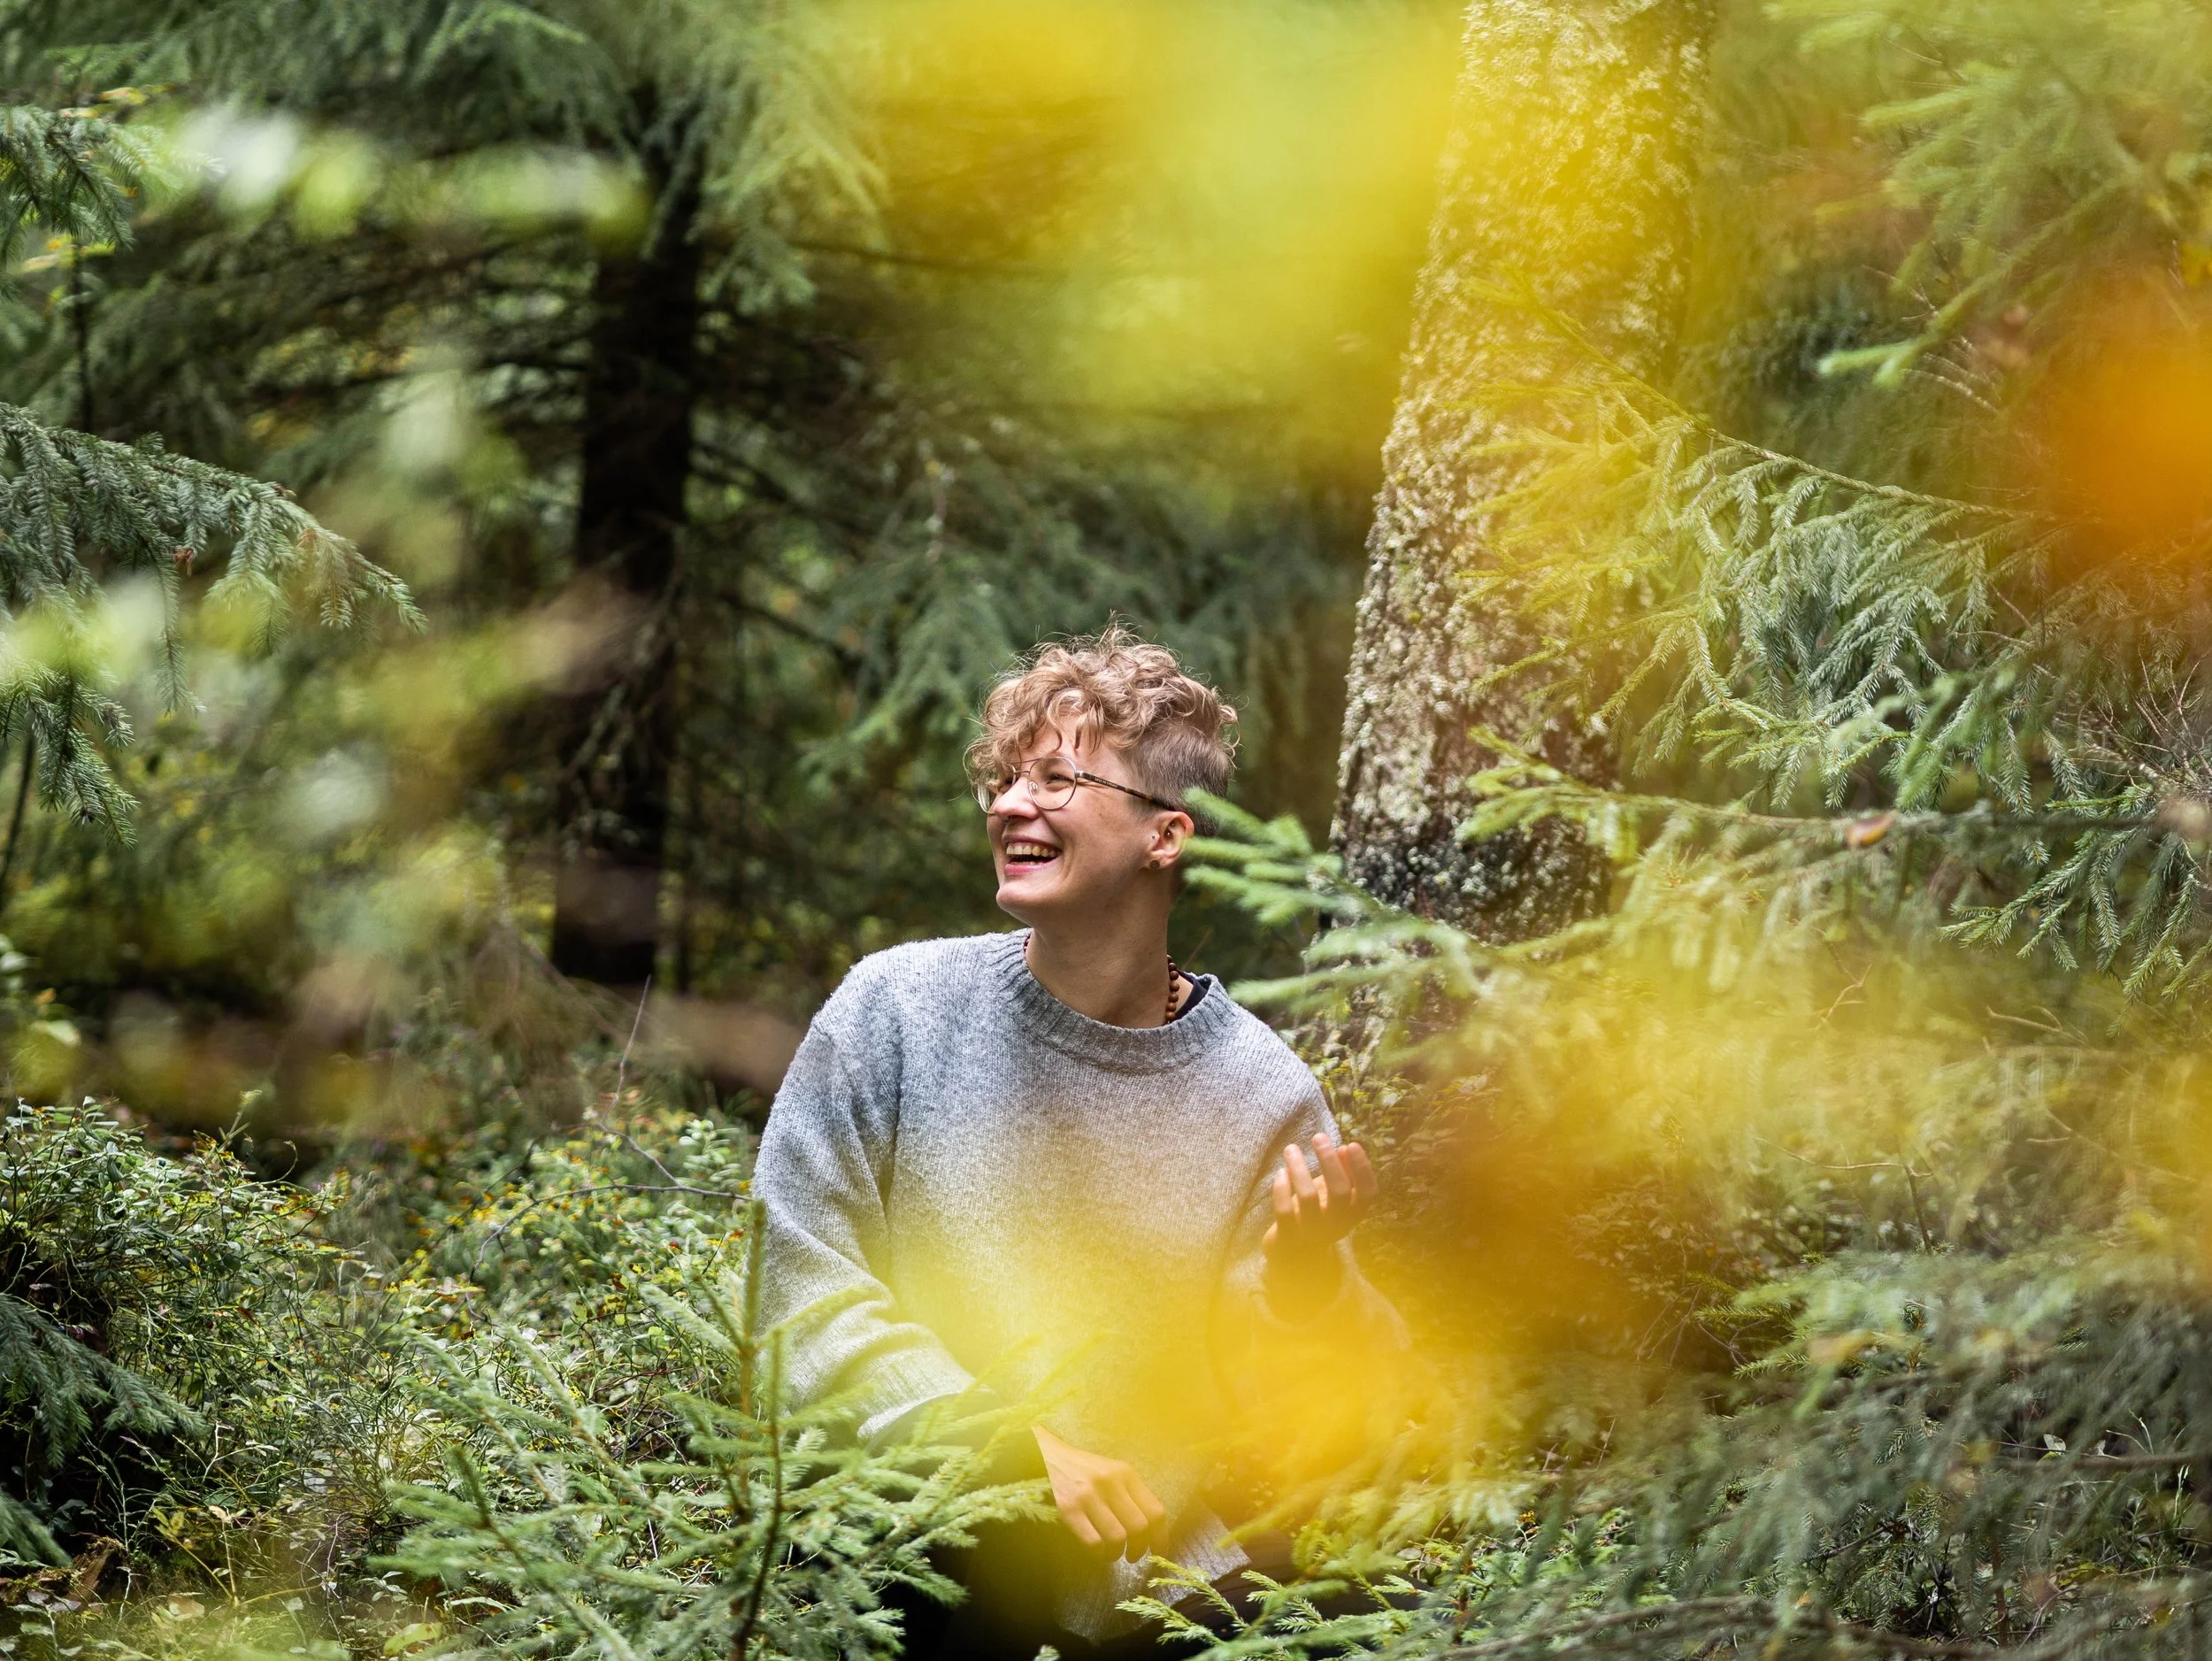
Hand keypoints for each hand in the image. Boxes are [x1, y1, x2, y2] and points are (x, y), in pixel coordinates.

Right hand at [1032, 1425, 1167, 1561]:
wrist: (1046, 1457)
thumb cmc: (1084, 1471)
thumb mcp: (1112, 1473)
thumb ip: (1132, 1495)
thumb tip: (1152, 1533)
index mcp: (1126, 1474)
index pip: (1155, 1511)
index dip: (1160, 1537)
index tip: (1158, 1551)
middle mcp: (1110, 1482)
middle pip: (1139, 1528)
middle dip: (1139, 1549)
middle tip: (1132, 1556)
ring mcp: (1088, 1495)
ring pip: (1118, 1538)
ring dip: (1117, 1554)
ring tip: (1112, 1554)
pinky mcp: (1069, 1509)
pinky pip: (1094, 1542)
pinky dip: (1099, 1554)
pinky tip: (1097, 1552)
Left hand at [1261, 1134, 1378, 1318]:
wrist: (1294, 1255)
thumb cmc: (1317, 1215)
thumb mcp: (1333, 1195)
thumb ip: (1342, 1174)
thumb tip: (1345, 1148)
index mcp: (1353, 1214)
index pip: (1368, 1193)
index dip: (1362, 1169)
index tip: (1351, 1144)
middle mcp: (1337, 1225)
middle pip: (1339, 1192)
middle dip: (1329, 1161)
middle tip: (1319, 1137)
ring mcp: (1312, 1232)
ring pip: (1308, 1198)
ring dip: (1299, 1168)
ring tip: (1291, 1148)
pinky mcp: (1288, 1236)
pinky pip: (1285, 1211)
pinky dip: (1282, 1188)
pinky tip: (1281, 1172)